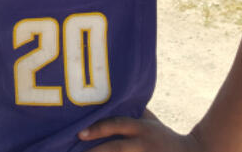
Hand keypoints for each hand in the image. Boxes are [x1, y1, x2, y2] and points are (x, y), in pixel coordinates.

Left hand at [79, 110, 204, 151]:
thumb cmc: (163, 137)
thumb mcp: (150, 122)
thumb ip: (133, 111)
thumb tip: (107, 96)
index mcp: (142, 128)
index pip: (117, 125)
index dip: (98, 128)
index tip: (80, 134)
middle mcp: (144, 143)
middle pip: (117, 148)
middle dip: (97, 151)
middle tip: (78, 151)